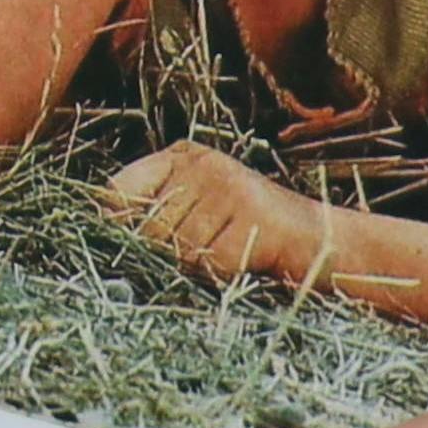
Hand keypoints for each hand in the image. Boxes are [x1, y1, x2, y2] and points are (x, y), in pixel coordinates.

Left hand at [99, 139, 323, 285]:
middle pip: (147, 227)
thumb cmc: (252, 232)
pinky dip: (225, 271)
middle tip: (208, 248)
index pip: (118, 190)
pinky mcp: (249, 215)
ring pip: (177, 247)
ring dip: (200, 264)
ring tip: (231, 248)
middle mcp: (201, 164)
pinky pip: (211, 261)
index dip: (118, 224)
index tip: (131, 242)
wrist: (323, 240)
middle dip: (169, 252)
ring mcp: (227, 186)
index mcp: (182, 156)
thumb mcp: (199, 211)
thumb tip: (105, 231)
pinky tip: (247, 256)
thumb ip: (157, 216)